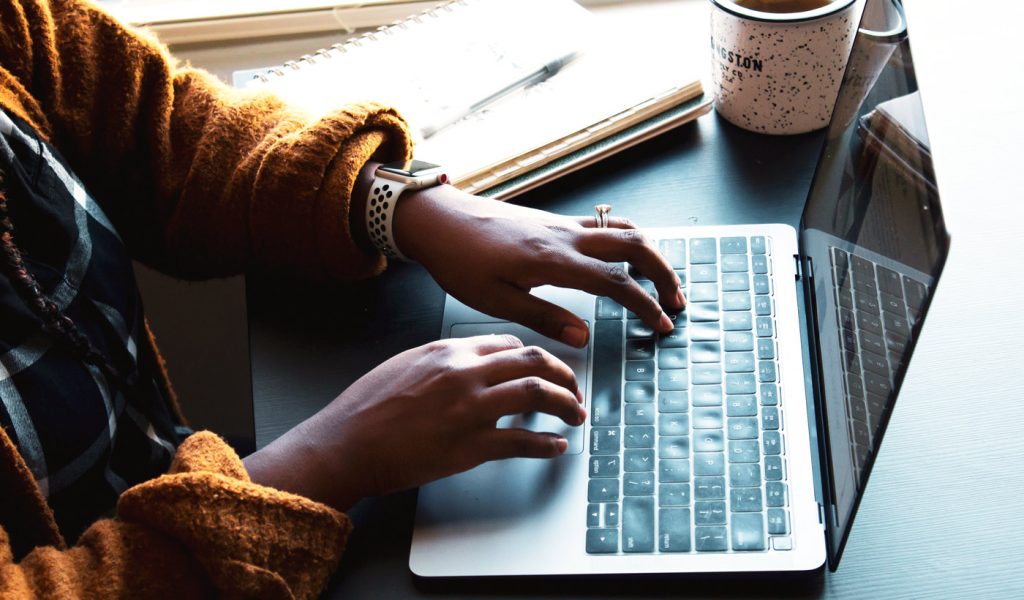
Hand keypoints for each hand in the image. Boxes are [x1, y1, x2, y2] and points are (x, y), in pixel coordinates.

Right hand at [244, 335, 584, 510]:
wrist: (345, 444)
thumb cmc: (367, 408)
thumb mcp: (405, 364)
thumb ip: (444, 361)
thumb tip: (474, 364)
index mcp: (449, 350)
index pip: (510, 344)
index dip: (535, 357)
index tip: (545, 370)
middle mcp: (465, 373)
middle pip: (534, 361)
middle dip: (564, 374)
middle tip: (574, 389)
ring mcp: (470, 409)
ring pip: (538, 394)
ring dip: (567, 404)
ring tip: (576, 415)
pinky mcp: (470, 446)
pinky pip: (522, 441)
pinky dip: (547, 445)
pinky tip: (556, 447)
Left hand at [393, 184, 685, 347]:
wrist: (439, 220)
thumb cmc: (459, 261)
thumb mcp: (496, 301)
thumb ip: (544, 318)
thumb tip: (584, 338)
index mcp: (553, 260)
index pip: (616, 282)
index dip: (644, 304)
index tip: (661, 325)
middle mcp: (565, 236)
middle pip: (634, 245)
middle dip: (663, 272)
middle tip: (676, 301)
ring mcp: (561, 224)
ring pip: (622, 229)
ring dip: (649, 253)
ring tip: (660, 281)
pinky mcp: (554, 221)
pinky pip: (603, 224)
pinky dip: (627, 240)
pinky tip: (625, 258)